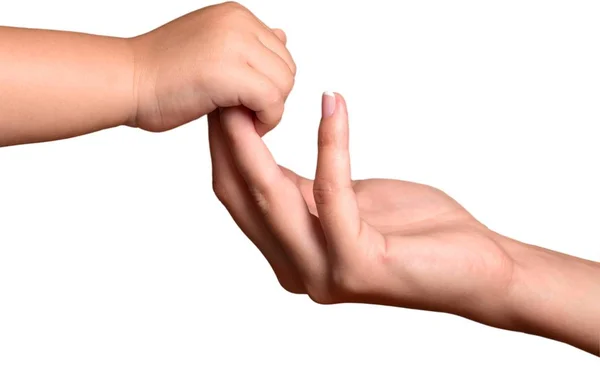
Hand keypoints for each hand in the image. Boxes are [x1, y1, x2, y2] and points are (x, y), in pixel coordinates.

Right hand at [130, 1, 295, 133]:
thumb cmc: (161, 72)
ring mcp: (234, 44)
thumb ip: (247, 43)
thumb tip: (283, 36)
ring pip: (284, 85)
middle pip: (287, 68)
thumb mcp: (212, 46)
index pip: (280, 53)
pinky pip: (272, 102)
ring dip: (270, 111)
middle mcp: (238, 23)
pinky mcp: (229, 73)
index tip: (248, 101)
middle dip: (274, 97)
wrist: (125, 81)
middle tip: (249, 114)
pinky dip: (266, 121)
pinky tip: (245, 126)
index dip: (270, 84)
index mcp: (235, 15)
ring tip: (245, 120)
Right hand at [208, 92, 513, 311]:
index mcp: (288, 255)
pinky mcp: (357, 264)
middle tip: (228, 86)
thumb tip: (266, 153)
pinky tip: (333, 104)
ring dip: (257, 139)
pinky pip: (333, 192)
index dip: (224, 146)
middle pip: (243, 196)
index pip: (238, 196)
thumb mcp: (345, 203)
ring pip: (272, 195)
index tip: (224, 99)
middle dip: (229, 138)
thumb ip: (303, 190)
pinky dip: (331, 142)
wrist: (475, 269)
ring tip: (257, 90)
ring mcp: (323, 273)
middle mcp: (296, 270)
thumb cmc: (414, 232)